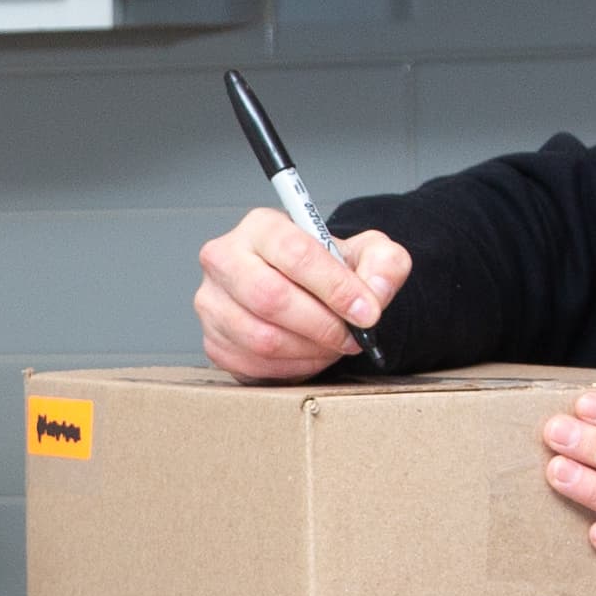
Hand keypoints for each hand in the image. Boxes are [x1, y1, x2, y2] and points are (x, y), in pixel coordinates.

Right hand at [196, 209, 413, 380]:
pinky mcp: (212, 340)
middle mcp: (225, 259)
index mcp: (261, 226)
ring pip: (261, 338)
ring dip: (308, 350)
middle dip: (321, 325)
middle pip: (269, 298)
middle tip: (351, 337)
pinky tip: (310, 356)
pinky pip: (252, 364)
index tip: (365, 311)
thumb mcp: (367, 254)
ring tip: (332, 345)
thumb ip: (384, 264)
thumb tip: (376, 291)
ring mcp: (212, 303)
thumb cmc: (327, 271)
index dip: (335, 287)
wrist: (305, 293)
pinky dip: (291, 368)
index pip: (295, 253)